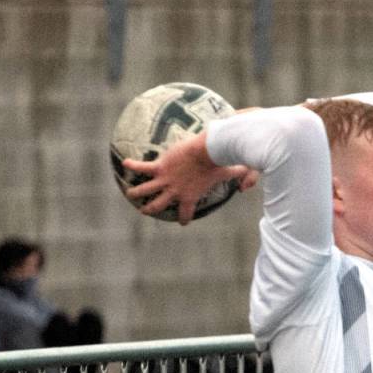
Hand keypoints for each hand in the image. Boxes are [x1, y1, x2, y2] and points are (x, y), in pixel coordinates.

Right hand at [124, 132, 252, 224]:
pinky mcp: (160, 166)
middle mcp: (175, 191)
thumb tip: (247, 185)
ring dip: (137, 192)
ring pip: (147, 190)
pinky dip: (133, 166)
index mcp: (190, 196)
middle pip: (159, 205)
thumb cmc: (219, 162)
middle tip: (144, 211)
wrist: (207, 151)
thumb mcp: (230, 172)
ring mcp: (166, 180)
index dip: (184, 218)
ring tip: (129, 192)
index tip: (183, 222)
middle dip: (151, 209)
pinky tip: (125, 164)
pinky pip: (143, 168)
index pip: (185, 212)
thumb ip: (239, 178)